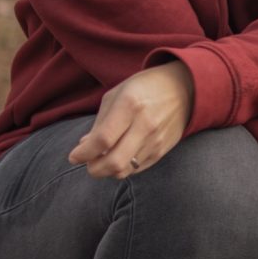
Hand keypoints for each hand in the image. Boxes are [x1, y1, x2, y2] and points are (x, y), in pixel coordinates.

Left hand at [68, 62, 193, 178]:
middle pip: (114, 162)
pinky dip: (122, 168)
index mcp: (130, 104)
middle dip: (94, 169)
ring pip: (125, 170)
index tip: (74, 157)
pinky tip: (118, 157)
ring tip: (101, 160)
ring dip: (107, 170)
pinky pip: (136, 169)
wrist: (183, 88)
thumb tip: (84, 147)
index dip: (84, 153)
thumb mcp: (118, 94)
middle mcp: (145, 124)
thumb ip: (100, 122)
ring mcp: (156, 140)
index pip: (103, 139)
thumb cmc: (144, 88)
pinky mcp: (162, 150)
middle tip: (87, 164)